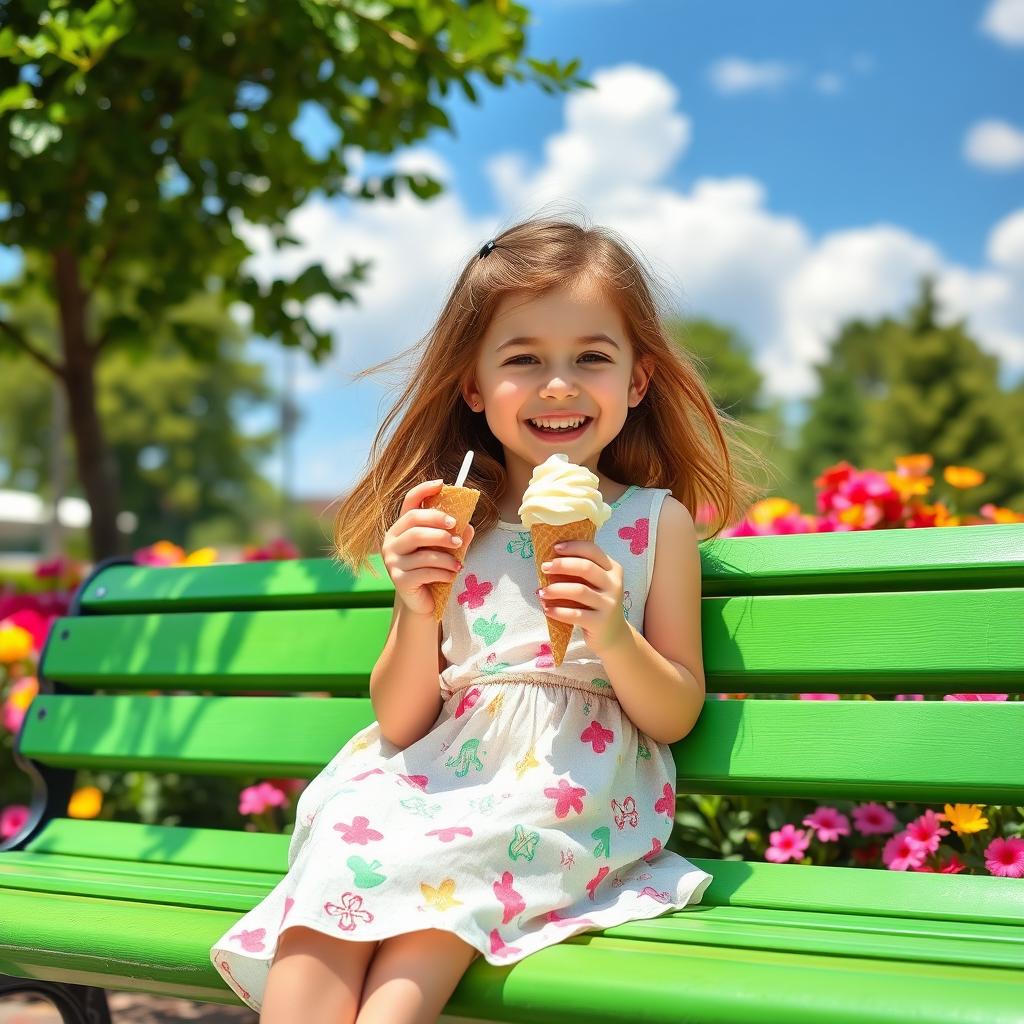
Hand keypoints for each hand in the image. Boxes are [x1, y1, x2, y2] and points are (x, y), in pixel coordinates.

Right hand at [381, 479, 474, 617]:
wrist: (421, 602)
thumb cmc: (432, 570)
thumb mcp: (444, 550)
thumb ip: (455, 537)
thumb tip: (468, 526)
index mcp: (401, 528)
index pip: (409, 503)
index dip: (424, 491)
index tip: (442, 484)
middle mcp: (391, 541)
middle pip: (415, 524)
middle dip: (439, 526)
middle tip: (457, 534)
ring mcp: (392, 560)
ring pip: (423, 551)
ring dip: (447, 556)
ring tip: (459, 564)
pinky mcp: (399, 579)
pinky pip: (425, 571)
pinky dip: (444, 573)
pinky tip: (452, 575)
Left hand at [536, 539, 630, 655]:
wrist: (613, 635)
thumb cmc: (596, 604)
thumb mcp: (595, 585)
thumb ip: (580, 572)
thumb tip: (550, 560)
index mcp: (613, 569)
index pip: (593, 551)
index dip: (573, 547)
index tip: (555, 548)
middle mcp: (614, 584)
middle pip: (586, 568)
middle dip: (562, 565)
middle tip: (544, 568)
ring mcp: (609, 604)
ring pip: (579, 591)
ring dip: (556, 589)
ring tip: (541, 592)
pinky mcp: (600, 622)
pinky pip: (575, 614)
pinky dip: (558, 611)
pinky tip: (547, 610)